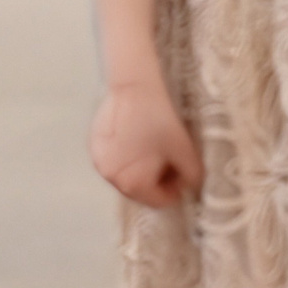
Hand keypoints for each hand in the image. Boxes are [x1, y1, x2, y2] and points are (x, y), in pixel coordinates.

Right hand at [92, 75, 203, 207]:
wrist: (135, 85)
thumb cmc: (161, 118)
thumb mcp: (185, 149)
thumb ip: (193, 175)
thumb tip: (194, 187)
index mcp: (132, 183)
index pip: (158, 201)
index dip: (176, 191)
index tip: (186, 176)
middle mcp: (110, 177)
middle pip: (140, 188)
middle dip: (158, 179)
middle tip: (174, 162)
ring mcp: (99, 160)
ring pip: (126, 172)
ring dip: (142, 167)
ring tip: (157, 148)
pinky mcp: (93, 143)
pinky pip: (114, 158)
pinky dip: (128, 155)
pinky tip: (140, 137)